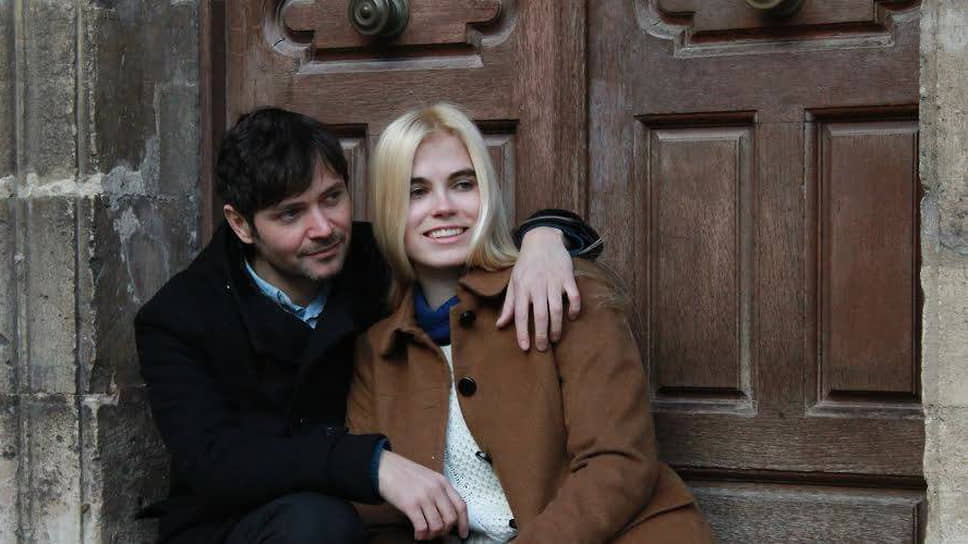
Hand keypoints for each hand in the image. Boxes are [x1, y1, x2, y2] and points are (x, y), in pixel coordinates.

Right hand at [377, 451, 468, 540]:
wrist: (385, 467)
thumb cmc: (404, 473)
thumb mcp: (428, 477)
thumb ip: (439, 492)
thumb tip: (445, 514)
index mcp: (442, 482)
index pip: (460, 505)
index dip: (464, 523)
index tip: (462, 533)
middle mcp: (436, 489)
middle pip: (451, 518)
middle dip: (445, 530)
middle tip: (437, 533)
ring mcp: (424, 497)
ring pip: (438, 526)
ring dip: (432, 535)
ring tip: (425, 534)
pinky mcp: (410, 505)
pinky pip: (422, 527)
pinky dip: (421, 535)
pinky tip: (417, 534)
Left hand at [497, 226, 580, 350]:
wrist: (542, 239)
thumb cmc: (526, 264)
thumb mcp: (514, 282)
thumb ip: (509, 305)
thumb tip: (500, 325)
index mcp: (522, 287)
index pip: (521, 314)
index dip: (522, 332)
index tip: (525, 347)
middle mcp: (537, 285)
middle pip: (540, 315)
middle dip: (541, 334)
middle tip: (542, 348)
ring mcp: (554, 281)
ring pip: (557, 309)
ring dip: (556, 327)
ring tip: (554, 338)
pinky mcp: (567, 277)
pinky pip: (574, 296)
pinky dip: (574, 309)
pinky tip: (571, 317)